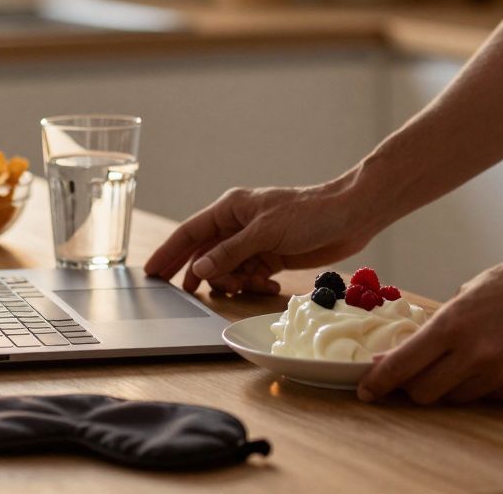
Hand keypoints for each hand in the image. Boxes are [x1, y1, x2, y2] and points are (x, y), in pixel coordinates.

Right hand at [143, 180, 377, 294]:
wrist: (351, 217)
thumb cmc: (308, 214)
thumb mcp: (264, 233)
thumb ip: (230, 252)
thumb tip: (199, 269)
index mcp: (231, 209)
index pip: (190, 232)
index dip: (169, 252)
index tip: (151, 272)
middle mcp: (239, 224)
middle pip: (206, 253)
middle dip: (202, 274)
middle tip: (188, 294)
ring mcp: (255, 241)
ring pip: (228, 268)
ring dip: (233, 281)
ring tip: (248, 284)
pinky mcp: (272, 255)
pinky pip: (250, 274)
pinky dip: (253, 283)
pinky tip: (266, 284)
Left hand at [357, 240, 502, 403]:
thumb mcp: (469, 292)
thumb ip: (442, 324)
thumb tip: (412, 348)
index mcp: (454, 324)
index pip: (403, 364)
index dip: (379, 381)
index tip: (366, 389)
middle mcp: (475, 354)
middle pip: (423, 392)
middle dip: (412, 386)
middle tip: (413, 375)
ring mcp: (502, 374)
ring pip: (457, 398)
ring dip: (451, 385)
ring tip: (468, 358)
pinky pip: (490, 397)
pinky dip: (485, 384)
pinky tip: (500, 358)